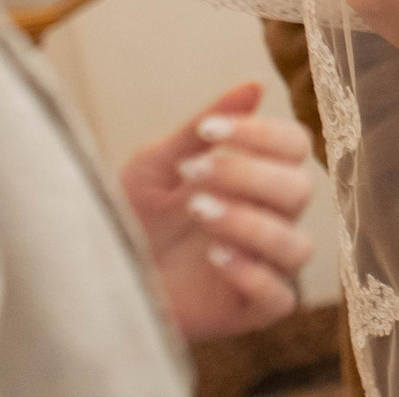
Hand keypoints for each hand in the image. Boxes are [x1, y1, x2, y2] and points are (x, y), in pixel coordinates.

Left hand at [119, 82, 314, 341]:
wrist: (98, 275)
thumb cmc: (131, 217)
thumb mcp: (156, 165)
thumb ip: (204, 128)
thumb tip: (254, 87)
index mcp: (257, 179)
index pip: (295, 147)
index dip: (263, 134)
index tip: (208, 133)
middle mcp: (271, 219)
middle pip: (300, 189)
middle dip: (248, 176)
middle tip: (193, 176)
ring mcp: (264, 266)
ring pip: (297, 244)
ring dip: (252, 224)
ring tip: (200, 212)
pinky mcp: (249, 310)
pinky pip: (280, 297)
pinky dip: (254, 275)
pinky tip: (216, 258)